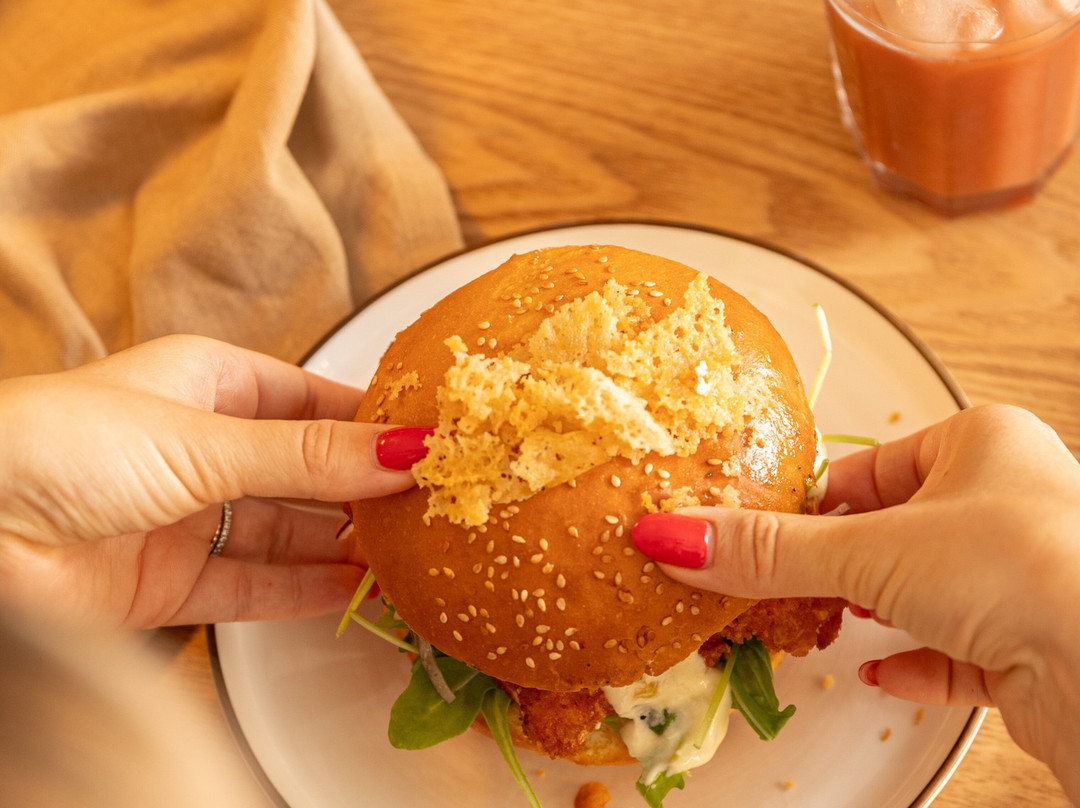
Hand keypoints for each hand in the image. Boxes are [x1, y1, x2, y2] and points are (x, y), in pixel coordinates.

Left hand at [0, 335, 426, 628]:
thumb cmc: (58, 447)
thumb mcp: (202, 440)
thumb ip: (308, 456)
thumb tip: (406, 448)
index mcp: (210, 385)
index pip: (314, 402)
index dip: (373, 424)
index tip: (433, 444)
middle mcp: (206, 449)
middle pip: (307, 472)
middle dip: (365, 490)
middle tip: (433, 507)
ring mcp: (192, 518)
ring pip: (289, 533)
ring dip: (344, 545)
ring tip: (408, 554)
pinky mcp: (174, 583)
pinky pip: (257, 586)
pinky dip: (307, 591)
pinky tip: (356, 590)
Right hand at [631, 404, 1079, 801]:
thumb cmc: (1010, 568)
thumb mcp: (868, 549)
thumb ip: (769, 550)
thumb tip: (668, 536)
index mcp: (982, 443)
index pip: (870, 466)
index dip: (812, 504)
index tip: (761, 536)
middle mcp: (1013, 500)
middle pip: (896, 528)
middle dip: (841, 564)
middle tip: (788, 587)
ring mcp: (1029, 575)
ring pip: (929, 589)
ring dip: (876, 611)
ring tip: (827, 625)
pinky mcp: (1039, 645)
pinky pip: (963, 648)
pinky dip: (918, 661)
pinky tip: (882, 674)